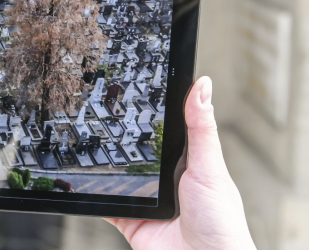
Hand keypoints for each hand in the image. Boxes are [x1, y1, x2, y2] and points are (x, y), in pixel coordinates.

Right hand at [107, 77, 255, 249]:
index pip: (168, 128)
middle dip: (124, 137)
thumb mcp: (209, 168)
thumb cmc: (222, 224)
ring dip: (108, 166)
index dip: (156, 109)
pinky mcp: (131, 220)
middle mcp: (167, 180)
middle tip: (104, 113)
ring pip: (120, 175)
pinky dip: (95, 197)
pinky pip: (106, 205)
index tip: (139, 84)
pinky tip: (86, 183)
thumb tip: (202, 85)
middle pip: (139, 150)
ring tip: (92, 145)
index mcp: (189, 162)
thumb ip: (201, 129)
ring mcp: (148, 200)